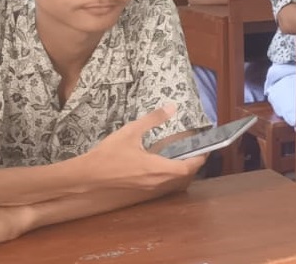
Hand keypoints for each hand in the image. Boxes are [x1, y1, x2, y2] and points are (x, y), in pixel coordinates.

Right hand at [78, 105, 206, 189]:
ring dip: (184, 168)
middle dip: (194, 162)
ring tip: (186, 152)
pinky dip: (172, 172)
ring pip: (175, 180)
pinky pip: (165, 181)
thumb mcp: (131, 131)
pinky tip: (167, 160)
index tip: (207, 147)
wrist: (89, 175)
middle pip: (184, 174)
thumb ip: (153, 119)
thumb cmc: (109, 154)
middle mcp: (157, 180)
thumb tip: (172, 107)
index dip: (200, 158)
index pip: (188, 167)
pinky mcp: (142, 187)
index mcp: (157, 167)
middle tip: (198, 147)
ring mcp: (149, 186)